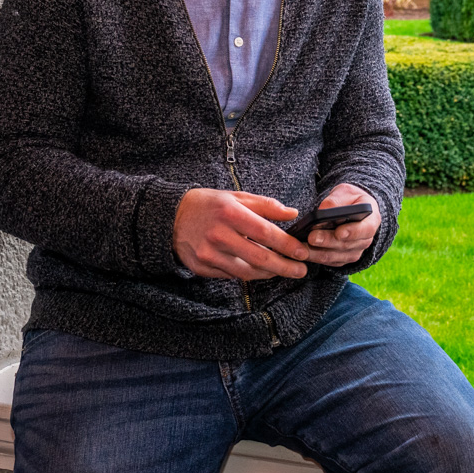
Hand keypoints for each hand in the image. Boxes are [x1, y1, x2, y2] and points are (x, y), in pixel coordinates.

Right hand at [173, 189, 310, 280]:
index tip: (302, 252)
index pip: (266, 233)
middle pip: (260, 258)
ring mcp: (209, 254)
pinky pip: (232, 275)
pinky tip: (259, 270)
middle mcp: (219, 235)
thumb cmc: (208, 204)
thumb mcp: (236, 196)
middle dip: (285, 267)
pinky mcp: (202, 268)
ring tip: (283, 270)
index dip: (287, 245)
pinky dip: (248, 274)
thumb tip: (292, 213)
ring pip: (247, 272)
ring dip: (269, 273)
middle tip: (301, 270)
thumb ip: (266, 205)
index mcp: (230, 213)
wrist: (171, 217)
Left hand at [301, 183, 381, 267]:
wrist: (352, 210)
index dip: (353, 232)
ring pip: (336, 256)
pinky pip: (329, 262)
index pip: (366, 229)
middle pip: (347, 245)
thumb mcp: (346, 192)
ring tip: (302, 247)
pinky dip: (316, 257)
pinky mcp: (343, 259)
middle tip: (312, 237)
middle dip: (327, 242)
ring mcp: (355, 251)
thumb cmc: (350, 199)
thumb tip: (323, 211)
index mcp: (372, 220)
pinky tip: (303, 251)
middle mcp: (366, 239)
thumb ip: (336, 200)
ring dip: (318, 253)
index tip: (339, 232)